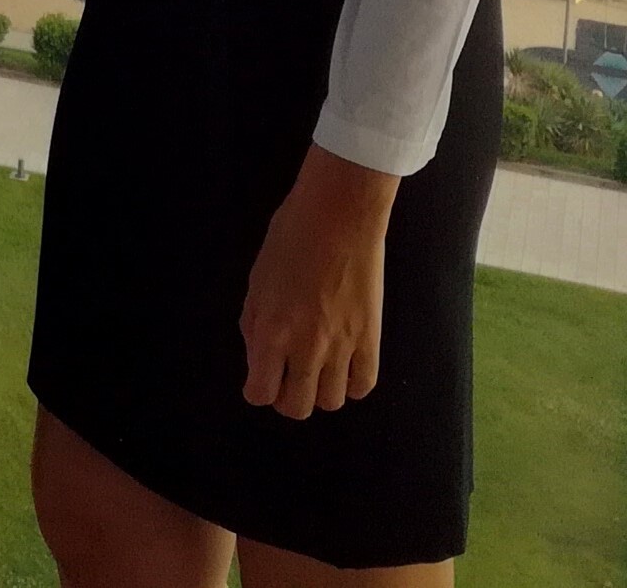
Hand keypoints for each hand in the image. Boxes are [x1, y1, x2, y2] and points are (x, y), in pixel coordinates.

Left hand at [239, 144, 398, 418]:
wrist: (338, 218)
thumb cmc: (289, 239)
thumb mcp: (257, 282)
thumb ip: (255, 324)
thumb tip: (260, 355)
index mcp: (269, 332)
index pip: (260, 393)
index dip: (258, 389)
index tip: (261, 378)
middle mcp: (304, 348)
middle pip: (297, 407)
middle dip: (287, 398)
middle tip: (287, 377)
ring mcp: (341, 347)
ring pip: (332, 402)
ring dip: (320, 391)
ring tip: (317, 369)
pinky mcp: (371, 340)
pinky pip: (364, 385)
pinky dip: (352, 383)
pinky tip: (344, 366)